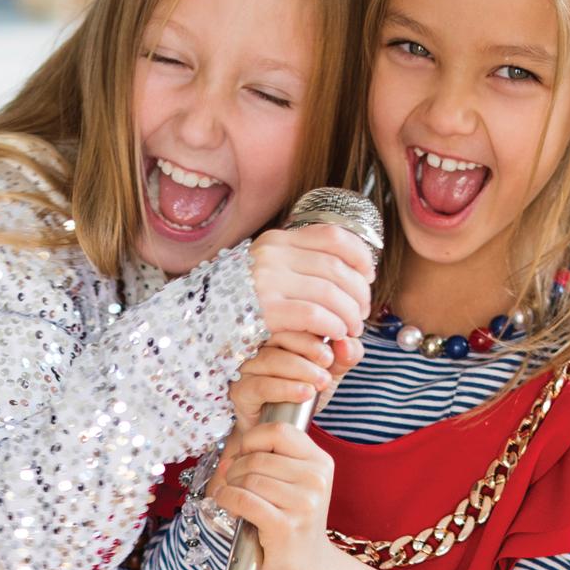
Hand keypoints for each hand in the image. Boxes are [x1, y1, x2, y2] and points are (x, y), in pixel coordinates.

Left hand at [214, 421, 337, 569]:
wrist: (308, 567)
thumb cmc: (294, 519)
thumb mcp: (294, 482)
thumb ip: (269, 459)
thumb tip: (229, 456)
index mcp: (320, 462)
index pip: (279, 431)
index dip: (253, 438)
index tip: (244, 453)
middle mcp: (316, 480)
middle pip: (258, 457)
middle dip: (236, 467)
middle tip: (233, 481)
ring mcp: (303, 504)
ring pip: (249, 479)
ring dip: (231, 485)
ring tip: (232, 495)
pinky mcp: (284, 527)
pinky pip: (244, 501)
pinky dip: (227, 498)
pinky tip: (225, 500)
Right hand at [230, 333, 364, 434]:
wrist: (284, 428)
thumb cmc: (305, 390)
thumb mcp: (331, 370)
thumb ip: (344, 355)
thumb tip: (349, 343)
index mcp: (278, 330)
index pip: (293, 316)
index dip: (316, 326)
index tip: (337, 341)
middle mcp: (258, 344)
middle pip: (280, 334)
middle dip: (310, 347)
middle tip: (328, 362)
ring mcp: (247, 367)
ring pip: (271, 359)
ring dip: (301, 369)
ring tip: (322, 381)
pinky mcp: (240, 391)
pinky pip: (261, 385)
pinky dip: (286, 389)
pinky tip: (306, 392)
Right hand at [250, 225, 372, 340]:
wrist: (200, 326)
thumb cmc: (244, 302)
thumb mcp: (272, 272)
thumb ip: (305, 266)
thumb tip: (359, 269)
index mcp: (278, 240)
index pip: (332, 236)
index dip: (360, 255)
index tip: (370, 274)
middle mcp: (272, 254)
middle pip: (336, 267)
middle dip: (359, 291)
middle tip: (363, 311)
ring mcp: (266, 281)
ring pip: (329, 292)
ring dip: (350, 312)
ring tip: (353, 327)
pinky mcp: (264, 310)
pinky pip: (314, 314)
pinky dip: (334, 324)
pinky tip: (337, 333)